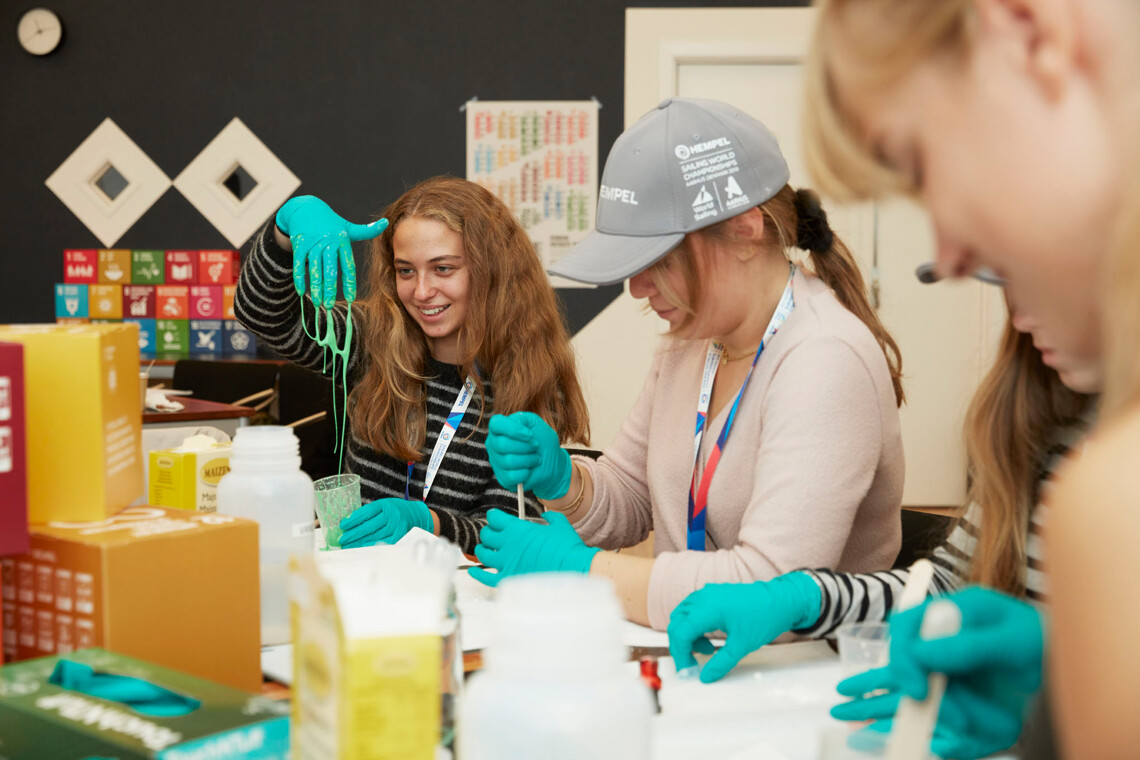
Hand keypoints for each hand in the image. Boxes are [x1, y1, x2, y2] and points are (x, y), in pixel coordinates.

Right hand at [275, 195, 387, 306]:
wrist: (305, 208)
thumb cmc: (330, 222)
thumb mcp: (348, 226)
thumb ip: (366, 230)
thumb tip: (386, 223)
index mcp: (342, 240)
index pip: (348, 265)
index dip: (349, 282)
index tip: (350, 298)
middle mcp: (328, 243)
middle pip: (330, 269)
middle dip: (330, 289)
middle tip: (330, 306)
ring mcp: (312, 244)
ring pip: (315, 269)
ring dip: (316, 287)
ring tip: (318, 302)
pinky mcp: (299, 245)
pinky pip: (299, 264)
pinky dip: (299, 278)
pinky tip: (301, 291)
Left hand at [338, 497, 432, 547]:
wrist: (418, 515)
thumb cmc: (397, 511)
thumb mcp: (385, 505)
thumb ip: (370, 512)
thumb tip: (349, 522)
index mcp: (386, 504)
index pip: (366, 512)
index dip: (353, 519)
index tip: (342, 525)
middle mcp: (392, 515)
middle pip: (368, 526)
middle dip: (353, 534)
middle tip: (341, 539)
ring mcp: (397, 526)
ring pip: (374, 536)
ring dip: (359, 542)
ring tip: (348, 546)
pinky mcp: (400, 536)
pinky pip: (382, 543)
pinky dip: (371, 546)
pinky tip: (362, 548)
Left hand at [468, 509, 599, 586]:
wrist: (573, 569)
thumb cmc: (566, 547)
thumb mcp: (559, 524)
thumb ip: (550, 517)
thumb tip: (546, 515)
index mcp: (518, 529)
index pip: (495, 518)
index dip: (495, 517)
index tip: (496, 518)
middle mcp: (508, 545)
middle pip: (486, 535)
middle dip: (488, 533)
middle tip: (492, 534)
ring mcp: (506, 563)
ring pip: (483, 555)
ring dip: (482, 550)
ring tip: (484, 550)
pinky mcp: (508, 579)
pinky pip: (486, 577)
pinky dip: (478, 573)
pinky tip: (475, 570)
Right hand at [485, 412, 570, 499]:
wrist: (551, 462)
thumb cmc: (541, 440)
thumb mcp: (535, 423)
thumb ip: (521, 419)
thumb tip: (513, 428)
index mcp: (500, 428)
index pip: (496, 424)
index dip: (513, 430)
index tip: (530, 435)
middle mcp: (493, 444)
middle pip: (502, 444)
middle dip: (525, 446)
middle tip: (536, 446)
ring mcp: (496, 462)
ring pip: (508, 461)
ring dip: (528, 460)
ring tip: (536, 458)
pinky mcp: (503, 478)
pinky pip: (512, 476)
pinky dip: (526, 473)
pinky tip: (530, 470)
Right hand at [667, 572, 821, 682]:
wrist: (782, 600)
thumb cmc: (764, 617)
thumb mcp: (742, 645)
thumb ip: (721, 662)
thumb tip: (705, 677)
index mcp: (708, 608)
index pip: (680, 632)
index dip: (680, 654)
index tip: (687, 670)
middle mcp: (703, 597)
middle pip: (677, 623)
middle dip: (681, 646)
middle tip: (692, 664)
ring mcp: (707, 594)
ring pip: (683, 616)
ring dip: (688, 635)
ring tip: (707, 650)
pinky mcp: (712, 595)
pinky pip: (693, 610)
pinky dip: (694, 626)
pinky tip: (710, 638)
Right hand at [831, 586, 1043, 758]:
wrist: (1069, 662)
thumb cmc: (1045, 644)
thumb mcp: (1010, 641)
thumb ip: (967, 647)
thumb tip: (924, 656)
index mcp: (956, 610)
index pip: (909, 627)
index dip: (904, 656)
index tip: (915, 688)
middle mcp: (945, 630)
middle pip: (902, 651)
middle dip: (894, 677)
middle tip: (906, 701)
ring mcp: (949, 655)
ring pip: (905, 672)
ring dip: (883, 691)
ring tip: (854, 706)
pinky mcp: (955, 679)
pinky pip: (921, 690)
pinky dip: (903, 701)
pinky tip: (885, 713)